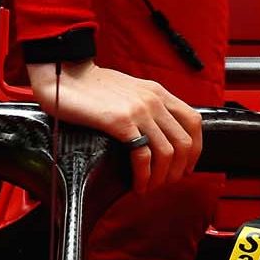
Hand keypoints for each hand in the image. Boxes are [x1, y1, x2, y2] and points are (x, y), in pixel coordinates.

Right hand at [28, 60, 201, 194]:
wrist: (64, 72)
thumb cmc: (90, 86)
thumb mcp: (128, 91)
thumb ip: (145, 107)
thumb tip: (155, 134)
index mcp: (157, 92)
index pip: (194, 121)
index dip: (195, 149)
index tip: (185, 166)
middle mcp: (153, 100)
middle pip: (185, 142)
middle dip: (179, 170)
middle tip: (164, 183)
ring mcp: (139, 111)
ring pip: (168, 153)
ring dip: (161, 178)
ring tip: (148, 187)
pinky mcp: (120, 122)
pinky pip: (143, 156)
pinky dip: (144, 176)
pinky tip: (137, 184)